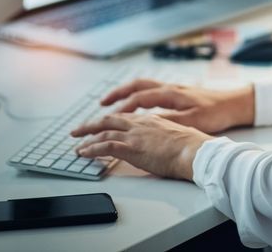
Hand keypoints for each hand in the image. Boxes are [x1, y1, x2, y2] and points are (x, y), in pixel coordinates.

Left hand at [71, 113, 210, 179]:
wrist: (195, 151)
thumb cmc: (192, 146)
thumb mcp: (177, 135)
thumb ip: (164, 136)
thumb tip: (161, 144)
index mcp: (151, 119)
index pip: (125, 118)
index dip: (111, 121)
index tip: (102, 124)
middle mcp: (140, 123)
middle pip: (109, 119)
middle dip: (91, 124)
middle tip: (78, 130)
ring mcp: (135, 134)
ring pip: (104, 131)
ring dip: (87, 137)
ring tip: (76, 144)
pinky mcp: (132, 147)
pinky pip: (105, 145)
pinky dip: (91, 148)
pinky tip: (83, 153)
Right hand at [100, 79, 254, 133]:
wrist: (236, 103)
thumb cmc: (217, 111)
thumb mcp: (193, 120)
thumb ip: (169, 122)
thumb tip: (147, 126)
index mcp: (171, 93)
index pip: (138, 98)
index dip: (121, 108)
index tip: (106, 117)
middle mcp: (169, 88)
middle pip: (136, 86)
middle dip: (117, 94)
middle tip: (101, 104)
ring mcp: (173, 89)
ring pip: (143, 87)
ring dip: (126, 93)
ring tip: (112, 103)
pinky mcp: (178, 94)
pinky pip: (151, 91)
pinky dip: (138, 96)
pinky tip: (136, 106)